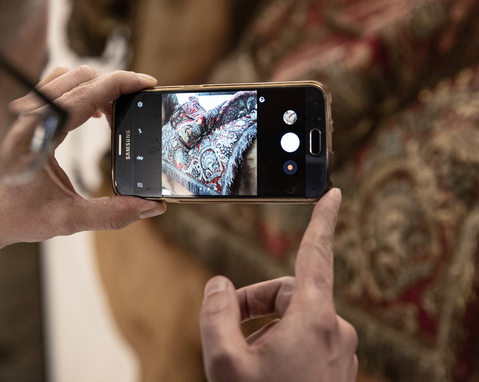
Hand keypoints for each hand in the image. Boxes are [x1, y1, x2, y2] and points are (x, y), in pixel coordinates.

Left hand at [0, 66, 166, 264]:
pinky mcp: (28, 118)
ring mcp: (26, 115)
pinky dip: (81, 91)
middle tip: (139, 99)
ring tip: (117, 108)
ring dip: (96, 85)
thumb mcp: (67, 221)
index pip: (85, 95)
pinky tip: (92, 113)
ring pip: (66, 78)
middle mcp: (30, 118)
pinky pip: (56, 88)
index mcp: (38, 135)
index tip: (145, 83)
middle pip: (79, 78)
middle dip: (114, 83)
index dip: (119, 84)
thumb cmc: (17, 217)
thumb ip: (111, 214)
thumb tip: (151, 207)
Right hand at [199, 188, 357, 381]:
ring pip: (294, 317)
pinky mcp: (336, 367)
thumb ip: (217, 312)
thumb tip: (220, 286)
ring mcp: (339, 352)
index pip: (316, 256)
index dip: (323, 221)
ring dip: (265, 326)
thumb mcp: (225, 358)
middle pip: (288, 292)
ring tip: (242, 354)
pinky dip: (280, 341)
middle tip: (227, 324)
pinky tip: (261, 367)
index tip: (334, 193)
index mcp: (315, 319)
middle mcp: (335, 330)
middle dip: (255, 302)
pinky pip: (305, 338)